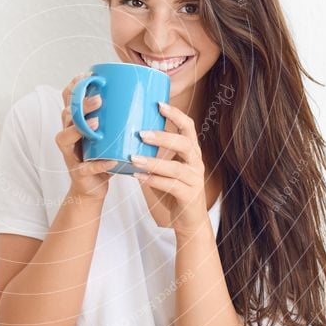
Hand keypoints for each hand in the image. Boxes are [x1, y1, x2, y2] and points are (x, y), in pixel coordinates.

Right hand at [55, 71, 117, 201]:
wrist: (93, 188)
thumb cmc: (104, 155)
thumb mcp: (109, 133)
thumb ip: (119, 116)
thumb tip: (149, 95)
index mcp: (75, 121)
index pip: (68, 98)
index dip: (74, 86)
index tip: (87, 75)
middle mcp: (68, 134)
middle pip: (66, 114)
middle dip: (81, 105)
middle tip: (99, 100)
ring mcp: (70, 154)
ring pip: (65, 137)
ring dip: (81, 129)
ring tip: (97, 124)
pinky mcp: (78, 173)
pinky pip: (84, 167)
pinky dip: (98, 164)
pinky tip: (110, 161)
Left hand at [130, 101, 209, 233]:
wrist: (189, 220)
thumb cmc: (174, 190)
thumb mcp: (165, 168)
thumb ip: (155, 153)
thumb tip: (128, 135)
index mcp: (191, 152)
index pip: (189, 127)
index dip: (176, 115)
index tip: (159, 104)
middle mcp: (196, 163)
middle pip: (185, 144)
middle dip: (163, 137)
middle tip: (141, 133)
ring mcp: (195, 180)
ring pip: (176, 167)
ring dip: (153, 161)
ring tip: (133, 157)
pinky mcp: (189, 196)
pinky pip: (171, 186)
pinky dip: (153, 180)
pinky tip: (137, 177)